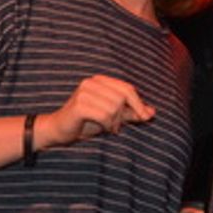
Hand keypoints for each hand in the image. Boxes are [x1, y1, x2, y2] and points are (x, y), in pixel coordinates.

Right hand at [37, 74, 153, 147]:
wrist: (59, 131)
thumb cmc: (86, 122)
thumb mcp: (113, 116)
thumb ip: (130, 113)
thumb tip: (152, 112)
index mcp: (100, 81)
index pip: (127, 88)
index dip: (138, 103)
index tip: (146, 117)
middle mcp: (92, 82)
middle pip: (122, 98)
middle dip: (123, 115)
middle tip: (115, 126)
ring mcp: (84, 92)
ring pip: (114, 107)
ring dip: (114, 122)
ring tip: (107, 127)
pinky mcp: (79, 104)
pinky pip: (104, 115)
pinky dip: (107, 125)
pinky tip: (103, 128)